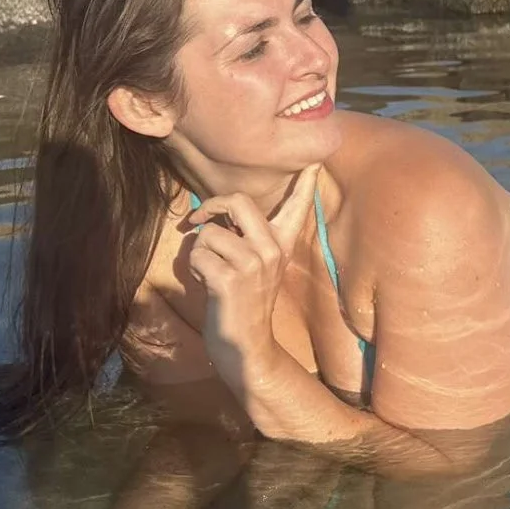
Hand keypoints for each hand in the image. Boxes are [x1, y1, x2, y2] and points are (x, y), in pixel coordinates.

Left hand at [184, 167, 321, 395]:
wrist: (247, 348)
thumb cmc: (243, 303)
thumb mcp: (255, 267)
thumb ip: (247, 239)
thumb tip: (219, 213)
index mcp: (282, 244)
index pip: (298, 206)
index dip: (305, 182)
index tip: (315, 160)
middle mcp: (272, 250)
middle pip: (239, 201)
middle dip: (211, 207)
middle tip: (200, 220)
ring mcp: (253, 264)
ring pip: (209, 233)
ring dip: (198, 252)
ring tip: (209, 271)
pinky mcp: (230, 279)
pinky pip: (198, 254)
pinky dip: (193, 268)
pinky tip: (206, 285)